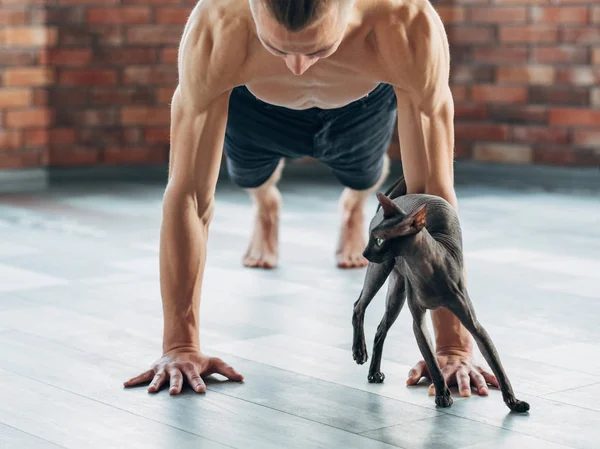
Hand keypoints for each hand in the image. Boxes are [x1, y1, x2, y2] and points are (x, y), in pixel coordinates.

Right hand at [123, 347, 243, 394]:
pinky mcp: (154, 369)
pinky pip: (143, 375)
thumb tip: (242, 378)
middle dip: (176, 385)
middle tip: (174, 393)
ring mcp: (164, 369)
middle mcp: (177, 369)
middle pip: (177, 378)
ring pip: (159, 378)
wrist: (181, 348)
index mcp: (191, 368)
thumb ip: (228, 370)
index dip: (199, 384)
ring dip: (155, 384)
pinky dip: (134, 379)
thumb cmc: (199, 360)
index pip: (197, 378)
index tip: (202, 391)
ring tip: (150, 392)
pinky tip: (125, 384)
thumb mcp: (214, 362)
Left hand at [406, 348, 498, 396]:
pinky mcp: (480, 369)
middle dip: (463, 386)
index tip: (432, 393)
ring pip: (477, 377)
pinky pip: (488, 374)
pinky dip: (495, 379)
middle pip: (461, 377)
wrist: (455, 349)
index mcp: (446, 368)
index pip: (440, 376)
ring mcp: (470, 369)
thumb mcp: (425, 364)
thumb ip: (415, 371)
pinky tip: (501, 386)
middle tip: (465, 396)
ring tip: (484, 393)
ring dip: (480, 384)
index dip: (436, 384)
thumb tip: (407, 382)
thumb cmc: (437, 362)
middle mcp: (459, 369)